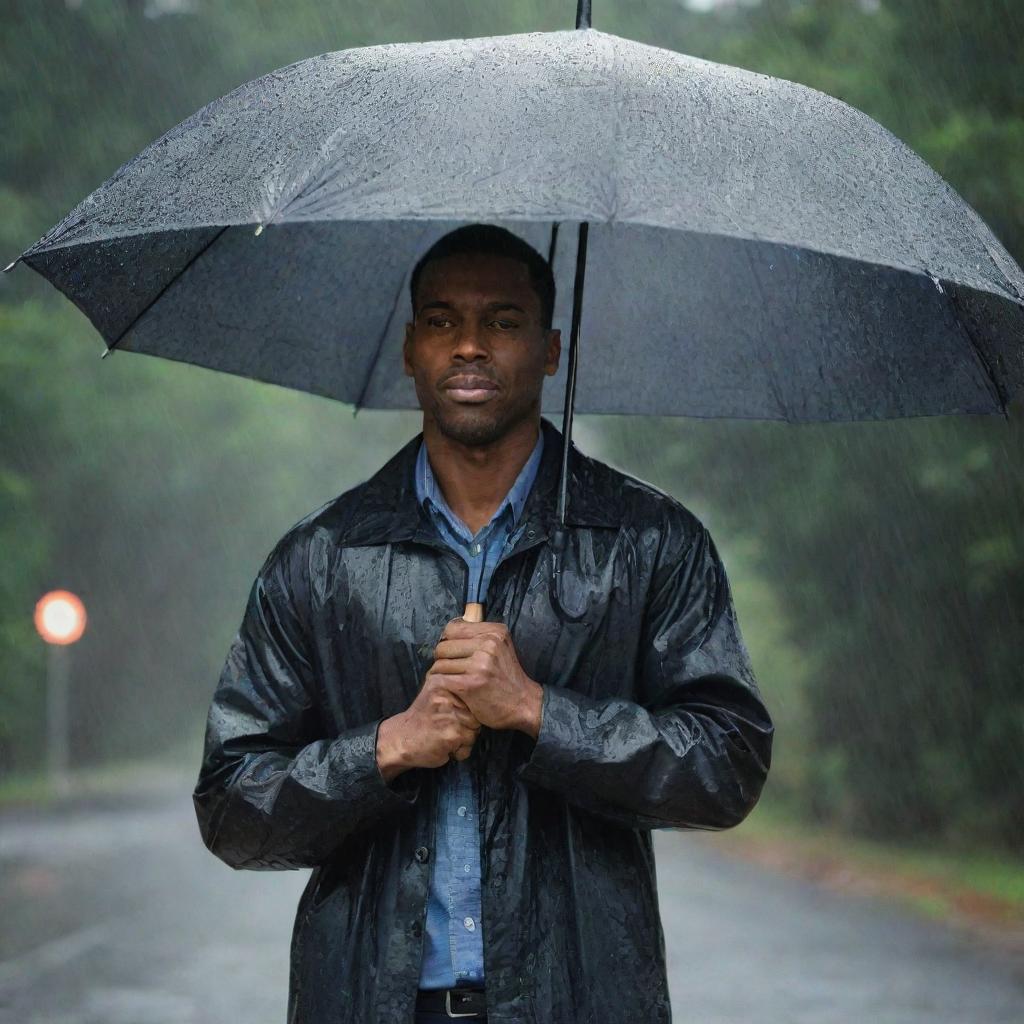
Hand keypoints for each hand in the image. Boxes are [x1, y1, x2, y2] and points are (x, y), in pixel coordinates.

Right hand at [377, 675, 481, 777]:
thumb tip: (481, 690)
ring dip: (463, 741)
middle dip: (466, 727)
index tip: (450, 717)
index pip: (471, 698)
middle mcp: (446, 697)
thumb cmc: (421, 719)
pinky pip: (467, 746)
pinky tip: (443, 747)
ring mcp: (450, 716)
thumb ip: (454, 690)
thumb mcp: (433, 694)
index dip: (465, 712)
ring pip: (474, 732)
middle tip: (446, 729)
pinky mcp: (452, 735)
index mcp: (442, 683)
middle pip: (476, 715)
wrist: (399, 740)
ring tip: (444, 738)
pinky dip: (458, 752)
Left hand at [427, 618, 543, 736]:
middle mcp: (488, 644)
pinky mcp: (470, 684)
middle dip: (442, 659)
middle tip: (451, 669)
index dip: (448, 640)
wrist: (524, 703)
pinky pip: (441, 679)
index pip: (453, 628)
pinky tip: (450, 689)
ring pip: (440, 664)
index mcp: (495, 632)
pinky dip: (441, 685)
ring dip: (441, 674)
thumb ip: (480, 636)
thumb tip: (449, 631)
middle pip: (443, 646)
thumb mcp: (501, 647)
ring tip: (451, 680)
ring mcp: (479, 664)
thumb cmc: (508, 677)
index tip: (453, 652)